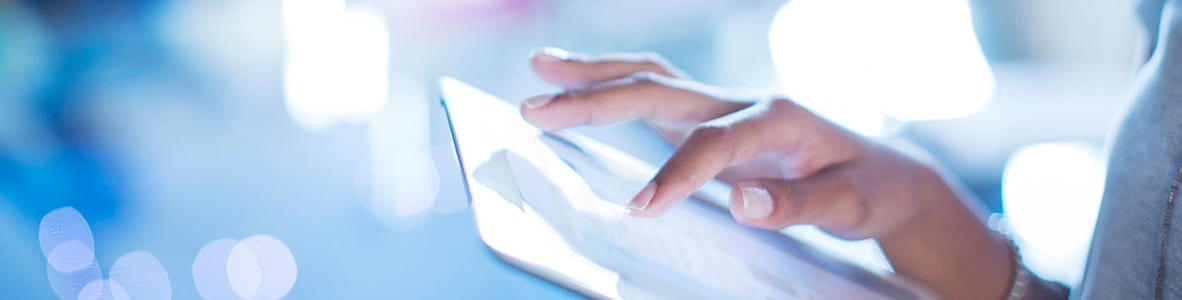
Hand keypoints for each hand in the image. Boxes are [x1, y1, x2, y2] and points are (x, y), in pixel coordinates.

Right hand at [519, 47, 935, 239]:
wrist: (881, 171)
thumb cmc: (868, 188)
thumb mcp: (850, 205)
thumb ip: (798, 204)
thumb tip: (741, 202)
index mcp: (777, 118)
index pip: (714, 144)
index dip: (675, 175)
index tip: (639, 209)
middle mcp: (742, 101)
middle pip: (661, 87)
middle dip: (596, 96)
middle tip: (535, 106)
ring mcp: (722, 105)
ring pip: (651, 78)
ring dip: (594, 74)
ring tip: (539, 69)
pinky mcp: (710, 118)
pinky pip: (653, 95)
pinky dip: (610, 88)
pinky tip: (575, 92)